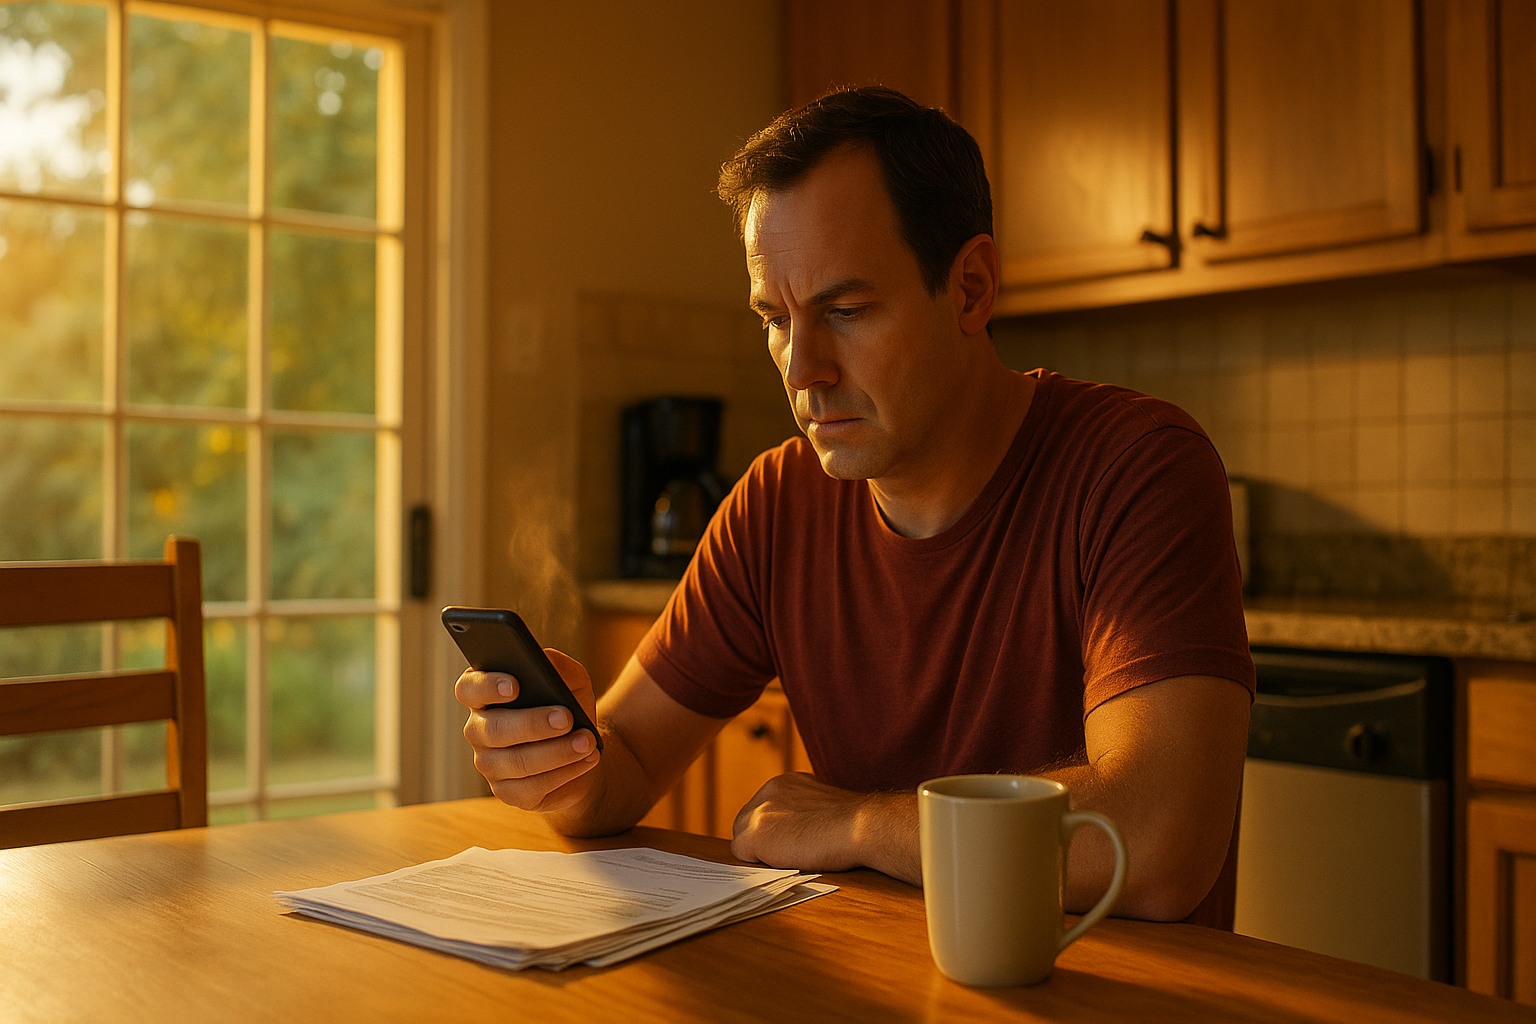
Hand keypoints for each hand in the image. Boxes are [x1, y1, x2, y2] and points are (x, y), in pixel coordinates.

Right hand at [456, 649, 601, 812]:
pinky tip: (585, 760)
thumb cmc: (568, 706)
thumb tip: (547, 660)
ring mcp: (490, 764)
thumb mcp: (573, 682)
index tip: (514, 686)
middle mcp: (479, 729)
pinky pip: (531, 787)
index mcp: (484, 695)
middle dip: (533, 724)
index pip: (468, 689)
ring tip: (587, 742)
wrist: (583, 748)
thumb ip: (561, 666)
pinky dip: (564, 774)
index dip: (486, 687)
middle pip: (495, 729)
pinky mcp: (508, 792)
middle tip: (567, 718)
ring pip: (516, 762)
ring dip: (557, 752)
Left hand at [730, 773, 920, 883]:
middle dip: (762, 839)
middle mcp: (768, 791)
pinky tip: (783, 861)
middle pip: (746, 821)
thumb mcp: (821, 805)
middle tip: (788, 853)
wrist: (860, 825)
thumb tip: (793, 830)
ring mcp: (760, 811)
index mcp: (785, 783)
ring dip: (760, 851)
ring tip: (790, 857)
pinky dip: (758, 862)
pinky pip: (741, 853)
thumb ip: (801, 811)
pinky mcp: (756, 834)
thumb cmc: (852, 822)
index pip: (762, 810)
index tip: (790, 841)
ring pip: (742, 837)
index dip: (774, 830)